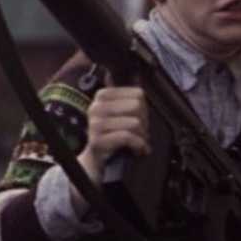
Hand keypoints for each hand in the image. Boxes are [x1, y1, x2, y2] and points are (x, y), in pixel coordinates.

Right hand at [73, 86, 148, 202]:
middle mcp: (96, 107)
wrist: (97, 160)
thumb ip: (129, 97)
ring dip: (141, 136)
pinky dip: (138, 145)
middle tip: (140, 133)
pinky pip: (127, 137)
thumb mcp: (120, 112)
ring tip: (138, 142)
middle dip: (143, 122)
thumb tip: (139, 80)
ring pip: (134, 123)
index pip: (137, 94)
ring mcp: (95, 124)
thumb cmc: (112, 135)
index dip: (144, 109)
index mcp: (102, 96)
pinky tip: (137, 149)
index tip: (140, 119)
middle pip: (136, 107)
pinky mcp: (98, 140)